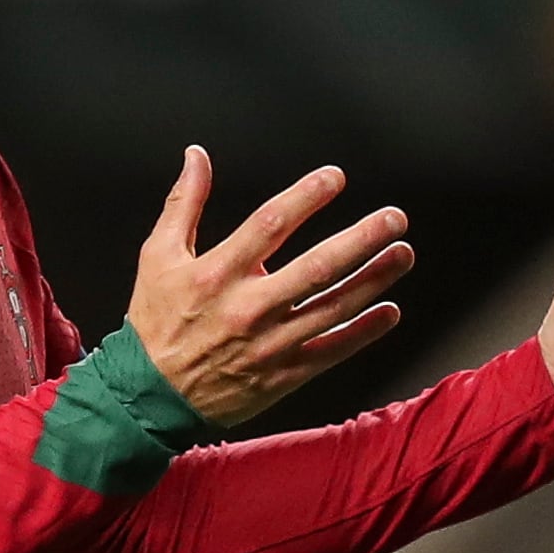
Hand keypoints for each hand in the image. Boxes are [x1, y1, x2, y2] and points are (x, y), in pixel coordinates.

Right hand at [128, 150, 416, 428]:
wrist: (150, 396)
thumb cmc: (156, 321)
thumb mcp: (158, 256)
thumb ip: (183, 203)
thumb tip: (197, 155)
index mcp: (217, 273)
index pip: (270, 224)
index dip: (307, 197)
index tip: (335, 178)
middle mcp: (248, 307)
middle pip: (317, 267)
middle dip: (362, 239)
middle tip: (394, 218)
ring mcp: (270, 344)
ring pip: (333, 308)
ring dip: (374, 280)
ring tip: (402, 254)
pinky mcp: (283, 374)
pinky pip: (332, 350)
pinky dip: (364, 332)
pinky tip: (389, 311)